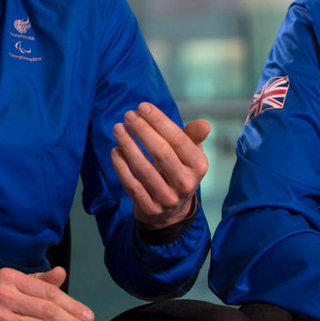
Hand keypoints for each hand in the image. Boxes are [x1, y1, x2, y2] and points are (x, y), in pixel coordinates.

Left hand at [111, 102, 209, 228]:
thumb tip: (204, 124)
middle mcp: (186, 184)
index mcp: (198, 166)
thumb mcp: (191, 155)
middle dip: (142, 130)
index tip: (143, 107)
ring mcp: (167, 198)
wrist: (171, 213)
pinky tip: (115, 150)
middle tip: (128, 115)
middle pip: (161, 152)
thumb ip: (193, 137)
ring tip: (118, 129)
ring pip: (143, 169)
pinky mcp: (149, 208)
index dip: (159, 121)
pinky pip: (131, 184)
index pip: (178, 140)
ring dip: (128, 146)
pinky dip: (121, 166)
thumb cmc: (179, 172)